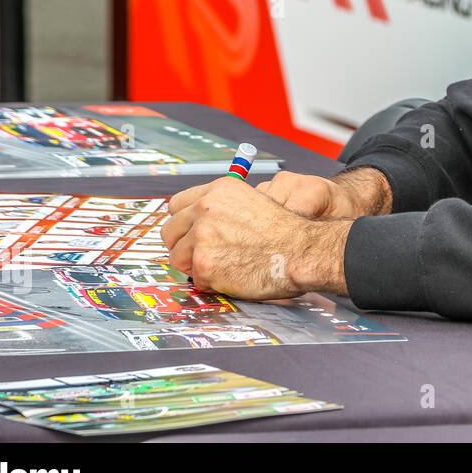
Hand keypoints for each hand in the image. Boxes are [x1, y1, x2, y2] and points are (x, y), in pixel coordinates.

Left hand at [163, 176, 349, 299]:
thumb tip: (201, 222)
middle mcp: (205, 209)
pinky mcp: (204, 263)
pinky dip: (210, 282)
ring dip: (194, 265)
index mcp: (218, 191)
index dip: (183, 222)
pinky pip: (194, 278)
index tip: (189, 233)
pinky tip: (231, 276)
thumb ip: (223, 208)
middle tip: (201, 255)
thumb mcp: (255, 201)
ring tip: (221, 267)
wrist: (302, 250)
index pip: (176, 205)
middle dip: (182, 246)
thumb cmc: (286, 232)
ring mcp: (202, 236)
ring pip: (177, 257)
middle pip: (170, 232)